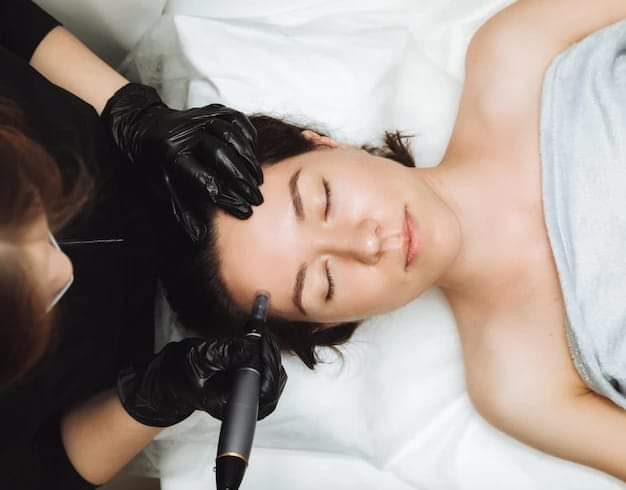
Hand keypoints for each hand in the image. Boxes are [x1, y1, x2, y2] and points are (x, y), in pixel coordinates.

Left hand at [101, 83, 261, 240]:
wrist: (142, 125)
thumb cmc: (153, 161)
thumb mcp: (161, 187)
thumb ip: (181, 209)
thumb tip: (199, 235)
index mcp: (169, 156)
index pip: (204, 180)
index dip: (228, 199)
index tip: (244, 211)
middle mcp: (183, 134)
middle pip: (220, 155)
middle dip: (242, 179)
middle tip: (257, 197)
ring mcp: (198, 118)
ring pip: (230, 134)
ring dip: (248, 158)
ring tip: (257, 178)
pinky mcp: (210, 108)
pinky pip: (235, 118)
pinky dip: (248, 135)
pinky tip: (253, 153)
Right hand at [117, 335, 287, 426]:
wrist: (173, 378)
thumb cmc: (180, 373)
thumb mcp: (198, 358)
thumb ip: (224, 354)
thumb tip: (250, 348)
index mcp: (227, 404)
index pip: (263, 391)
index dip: (267, 364)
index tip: (261, 342)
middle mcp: (240, 406)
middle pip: (273, 385)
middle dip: (270, 356)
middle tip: (261, 333)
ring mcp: (247, 399)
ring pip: (274, 378)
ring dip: (269, 354)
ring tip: (258, 335)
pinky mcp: (250, 389)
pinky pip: (269, 373)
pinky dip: (266, 356)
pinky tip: (258, 342)